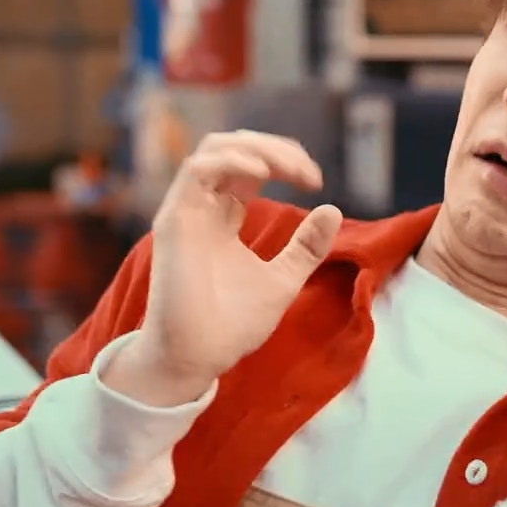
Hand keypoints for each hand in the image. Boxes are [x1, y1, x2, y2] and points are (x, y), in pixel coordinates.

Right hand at [101, 131, 342, 405]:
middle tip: (306, 169)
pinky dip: (231, 160)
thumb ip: (306, 247)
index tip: (315, 181)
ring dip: (255, 147)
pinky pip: (196, 169)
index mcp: (223, 218)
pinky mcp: (174, 219)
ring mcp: (186, 211)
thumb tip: (332, 209)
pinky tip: (261, 171)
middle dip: (275, 149)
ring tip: (286, 165)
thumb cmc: (232, 325)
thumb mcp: (283, 280)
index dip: (284, 162)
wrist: (199, 358)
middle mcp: (202, 208)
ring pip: (214, 149)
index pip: (251, 168)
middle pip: (234, 149)